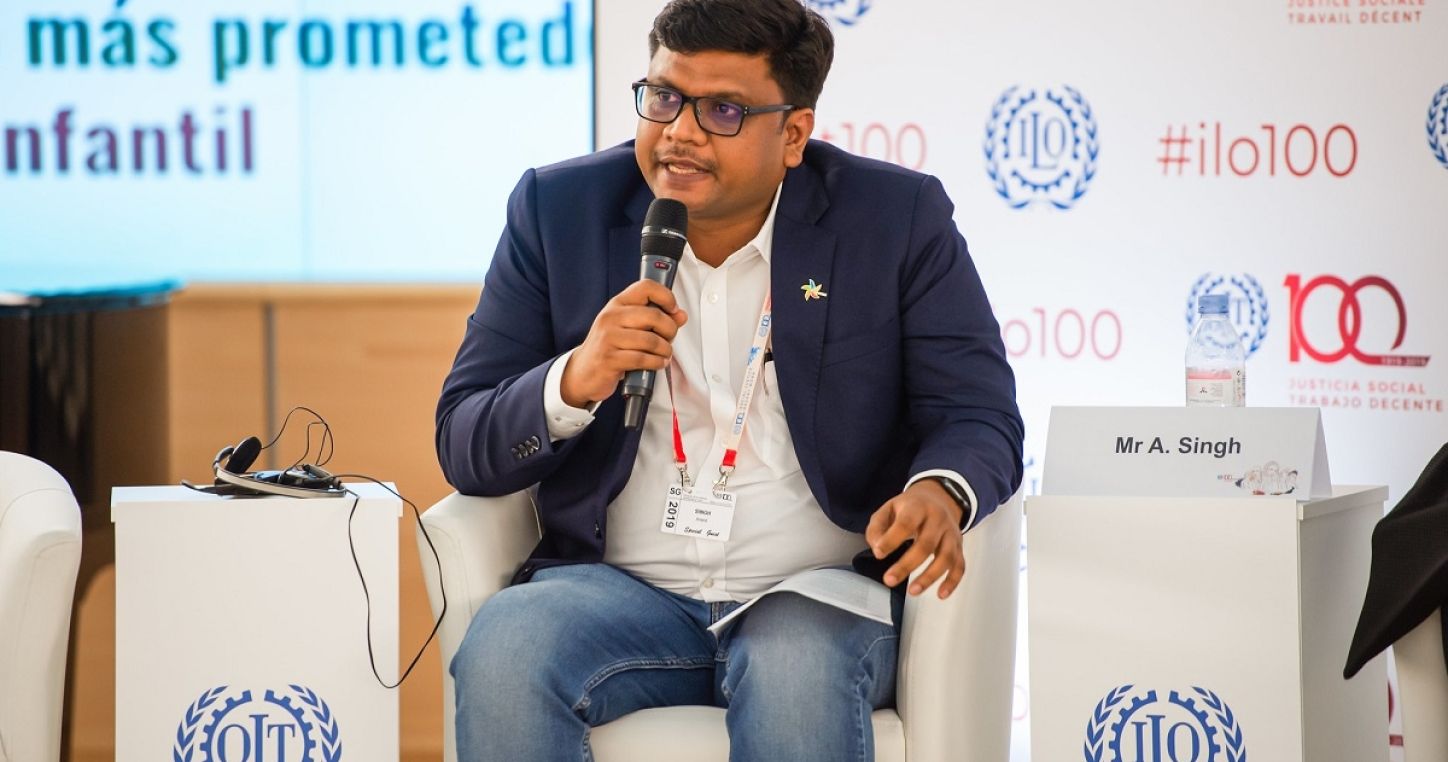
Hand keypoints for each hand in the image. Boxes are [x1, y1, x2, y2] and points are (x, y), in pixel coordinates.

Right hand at [560, 280, 687, 407]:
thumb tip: (681, 315)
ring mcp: (609, 338)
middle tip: (669, 338)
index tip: (673, 309)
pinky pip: (643, 359)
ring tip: (664, 354)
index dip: (666, 296)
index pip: (645, 287)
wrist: (583, 371)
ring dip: (665, 350)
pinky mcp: (610, 359)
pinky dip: (657, 363)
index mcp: (618, 304)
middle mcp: (611, 317)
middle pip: (654, 316)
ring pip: (651, 340)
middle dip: (670, 330)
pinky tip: (657, 363)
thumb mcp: (629, 327)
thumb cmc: (609, 346)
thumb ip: (656, 320)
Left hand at [865, 480, 965, 597]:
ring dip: (929, 576)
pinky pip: (960, 566)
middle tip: (889, 580)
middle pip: (926, 544)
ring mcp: (951, 534)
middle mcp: (938, 519)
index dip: (892, 539)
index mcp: (918, 507)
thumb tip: (878, 549)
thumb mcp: (888, 509)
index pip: (906, 523)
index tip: (878, 553)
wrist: (939, 498)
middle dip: (906, 565)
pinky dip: (952, 582)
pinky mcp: (959, 547)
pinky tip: (941, 594)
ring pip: (945, 557)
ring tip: (913, 591)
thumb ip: (877, 527)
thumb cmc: (909, 508)